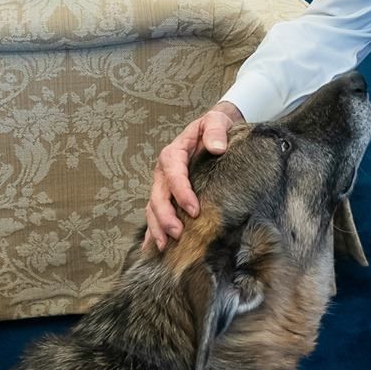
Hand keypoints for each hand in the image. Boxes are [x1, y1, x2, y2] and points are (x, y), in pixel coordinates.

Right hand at [146, 102, 243, 251]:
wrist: (212, 131)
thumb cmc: (213, 128)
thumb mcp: (215, 121)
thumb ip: (215, 131)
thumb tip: (217, 147)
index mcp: (173, 153)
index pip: (174, 174)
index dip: (181, 193)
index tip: (194, 210)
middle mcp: (164, 171)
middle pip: (158, 195)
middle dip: (165, 216)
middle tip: (177, 234)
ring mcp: (163, 185)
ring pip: (153, 207)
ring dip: (157, 227)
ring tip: (164, 246)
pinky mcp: (167, 195)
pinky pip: (155, 214)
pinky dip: (153, 231)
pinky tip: (154, 248)